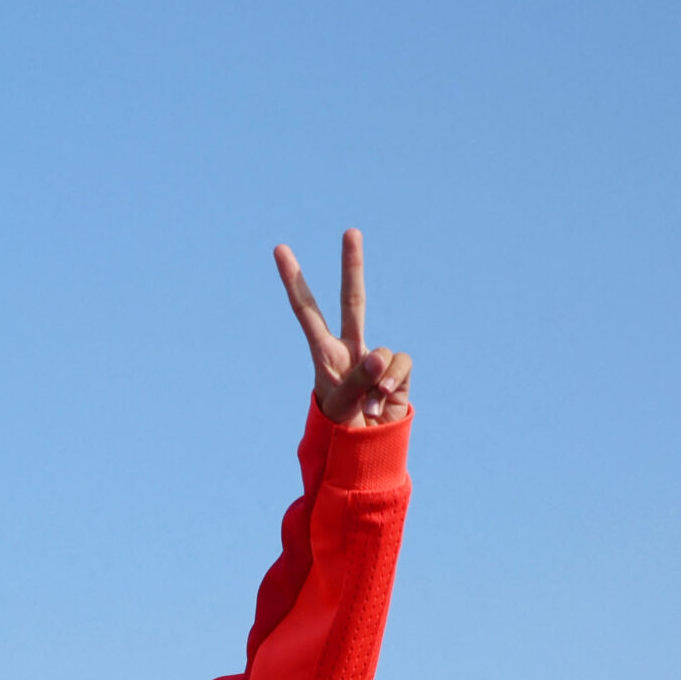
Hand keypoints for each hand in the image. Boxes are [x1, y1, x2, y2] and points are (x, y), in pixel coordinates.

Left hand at [274, 230, 411, 428]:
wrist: (364, 448)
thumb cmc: (339, 427)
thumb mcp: (339, 406)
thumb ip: (356, 381)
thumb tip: (378, 357)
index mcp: (324, 352)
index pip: (306, 311)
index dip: (294, 281)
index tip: (280, 250)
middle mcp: (350, 348)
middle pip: (353, 301)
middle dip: (353, 266)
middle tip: (351, 231)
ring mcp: (376, 357)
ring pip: (382, 351)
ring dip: (375, 381)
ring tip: (365, 404)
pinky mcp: (398, 369)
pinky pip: (400, 365)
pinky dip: (393, 382)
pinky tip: (382, 400)